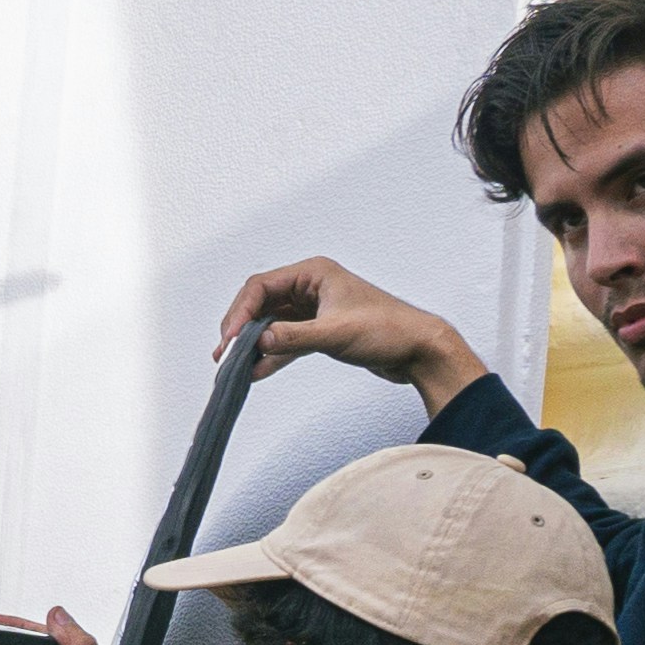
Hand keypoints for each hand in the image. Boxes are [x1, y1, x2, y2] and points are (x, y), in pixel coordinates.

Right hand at [214, 256, 479, 406]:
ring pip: (272, 323)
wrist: (420, 350)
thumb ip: (294, 338)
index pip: (262, 286)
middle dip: (241, 328)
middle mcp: (311, 286)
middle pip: (262, 303)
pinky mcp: (321, 330)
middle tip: (224, 353)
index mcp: (314, 273)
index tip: (230, 338)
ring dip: (254, 344)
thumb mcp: (335, 333)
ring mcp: (315, 308)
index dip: (241, 312)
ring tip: (233, 366)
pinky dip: (272, 354)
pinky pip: (286, 339)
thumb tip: (258, 343)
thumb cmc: (388, 330)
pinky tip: (257, 371)